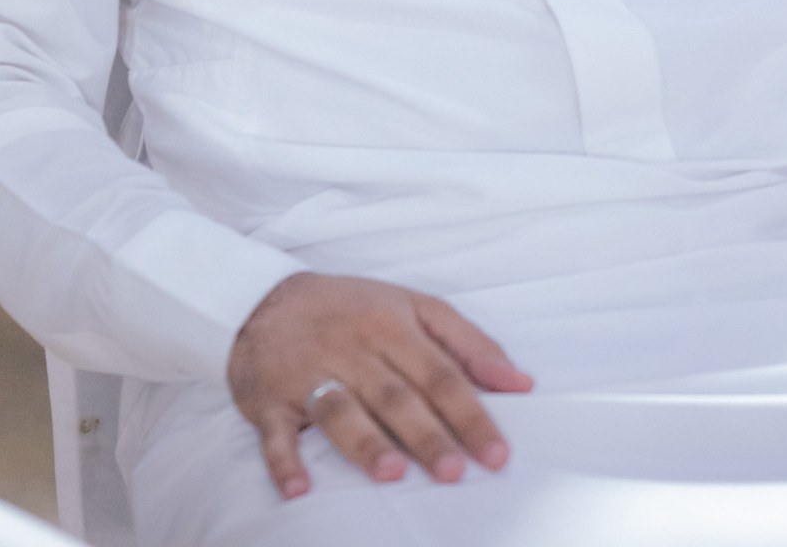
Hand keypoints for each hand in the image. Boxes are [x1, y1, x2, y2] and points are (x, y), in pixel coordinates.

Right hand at [227, 271, 533, 499]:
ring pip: (339, 409)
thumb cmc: (353, 308)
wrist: (265, 297)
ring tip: (391, 474)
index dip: (468, 413)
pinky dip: (285, 461)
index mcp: (389, 324)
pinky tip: (299, 490)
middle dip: (425, 434)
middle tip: (454, 472)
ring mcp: (307, 373)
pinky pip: (274, 432)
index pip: (438, 373)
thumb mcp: (413, 306)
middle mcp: (350, 347)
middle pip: (393, 394)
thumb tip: (521, 382)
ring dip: (363, 443)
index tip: (496, 453)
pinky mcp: (268, 398)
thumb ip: (468, 342)